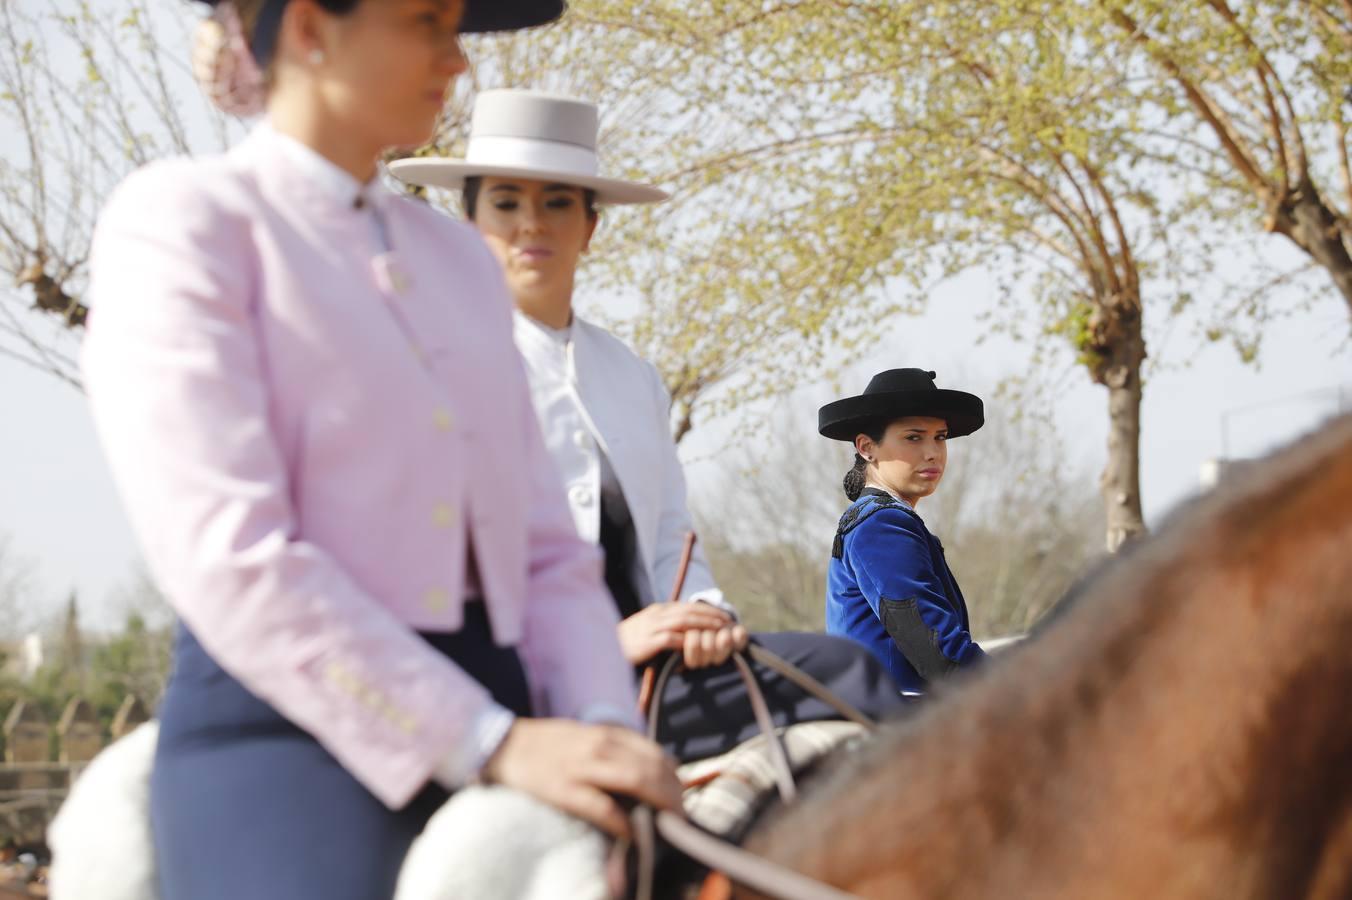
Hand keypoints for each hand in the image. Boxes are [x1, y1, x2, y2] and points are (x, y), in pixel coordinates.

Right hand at [481, 718, 682, 838]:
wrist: (503, 745)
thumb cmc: (547, 745)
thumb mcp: (586, 737)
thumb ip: (616, 750)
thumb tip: (652, 772)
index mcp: (607, 734)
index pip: (655, 753)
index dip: (675, 778)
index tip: (682, 797)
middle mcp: (600, 746)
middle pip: (653, 768)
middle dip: (674, 795)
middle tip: (682, 819)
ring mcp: (583, 767)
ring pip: (637, 781)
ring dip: (660, 805)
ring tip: (668, 827)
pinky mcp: (565, 790)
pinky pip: (604, 808)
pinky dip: (624, 823)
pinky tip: (634, 835)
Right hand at [616, 601, 740, 665]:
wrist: (604, 649)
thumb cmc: (628, 642)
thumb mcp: (647, 628)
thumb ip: (664, 626)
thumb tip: (686, 630)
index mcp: (658, 610)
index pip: (687, 606)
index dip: (707, 609)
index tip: (723, 615)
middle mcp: (656, 615)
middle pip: (689, 611)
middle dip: (710, 616)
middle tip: (727, 621)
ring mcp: (651, 627)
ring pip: (683, 622)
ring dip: (703, 626)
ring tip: (719, 630)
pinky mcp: (647, 642)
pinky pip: (670, 639)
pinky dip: (685, 641)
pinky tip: (698, 644)